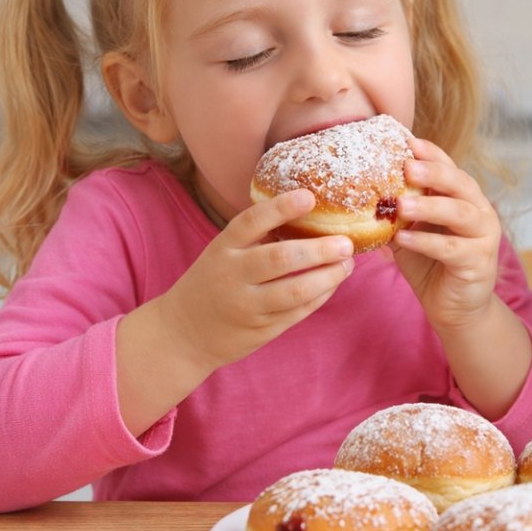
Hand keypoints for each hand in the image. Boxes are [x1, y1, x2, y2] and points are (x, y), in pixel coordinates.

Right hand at [155, 189, 354, 370]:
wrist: (184, 333)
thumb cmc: (213, 282)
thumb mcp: (223, 253)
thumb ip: (255, 237)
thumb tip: (309, 213)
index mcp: (223, 249)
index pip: (250, 222)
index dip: (280, 208)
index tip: (309, 196)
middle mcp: (233, 276)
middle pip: (280, 259)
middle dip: (319, 250)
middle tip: (345, 242)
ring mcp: (247, 306)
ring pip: (295, 291)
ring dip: (328, 277)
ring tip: (347, 264)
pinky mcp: (261, 330)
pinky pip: (298, 312)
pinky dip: (321, 296)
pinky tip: (333, 283)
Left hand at [391, 138, 501, 332]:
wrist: (455, 309)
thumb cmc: (431, 266)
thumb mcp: (412, 233)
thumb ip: (398, 213)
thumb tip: (360, 192)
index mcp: (464, 199)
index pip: (450, 169)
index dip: (433, 154)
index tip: (409, 142)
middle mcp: (479, 212)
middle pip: (460, 184)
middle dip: (434, 172)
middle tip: (407, 166)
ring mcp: (483, 236)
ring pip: (459, 213)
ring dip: (429, 206)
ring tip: (401, 204)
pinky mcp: (478, 262)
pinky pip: (451, 248)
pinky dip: (425, 242)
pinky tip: (403, 239)